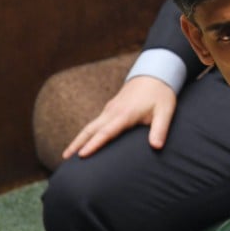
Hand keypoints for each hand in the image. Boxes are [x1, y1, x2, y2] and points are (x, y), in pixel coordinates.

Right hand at [61, 75, 176, 159]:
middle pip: (91, 129)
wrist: (156, 71)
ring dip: (79, 138)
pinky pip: (96, 122)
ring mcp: (110, 108)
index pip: (106, 132)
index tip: (81, 155)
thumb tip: (157, 147)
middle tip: (64, 159)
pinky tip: (85, 141)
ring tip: (68, 154)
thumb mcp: (165, 111)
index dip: (94, 144)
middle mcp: (113, 111)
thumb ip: (160, 129)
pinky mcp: (112, 107)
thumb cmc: (161, 93)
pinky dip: (87, 132)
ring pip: (91, 125)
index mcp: (125, 114)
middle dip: (77, 144)